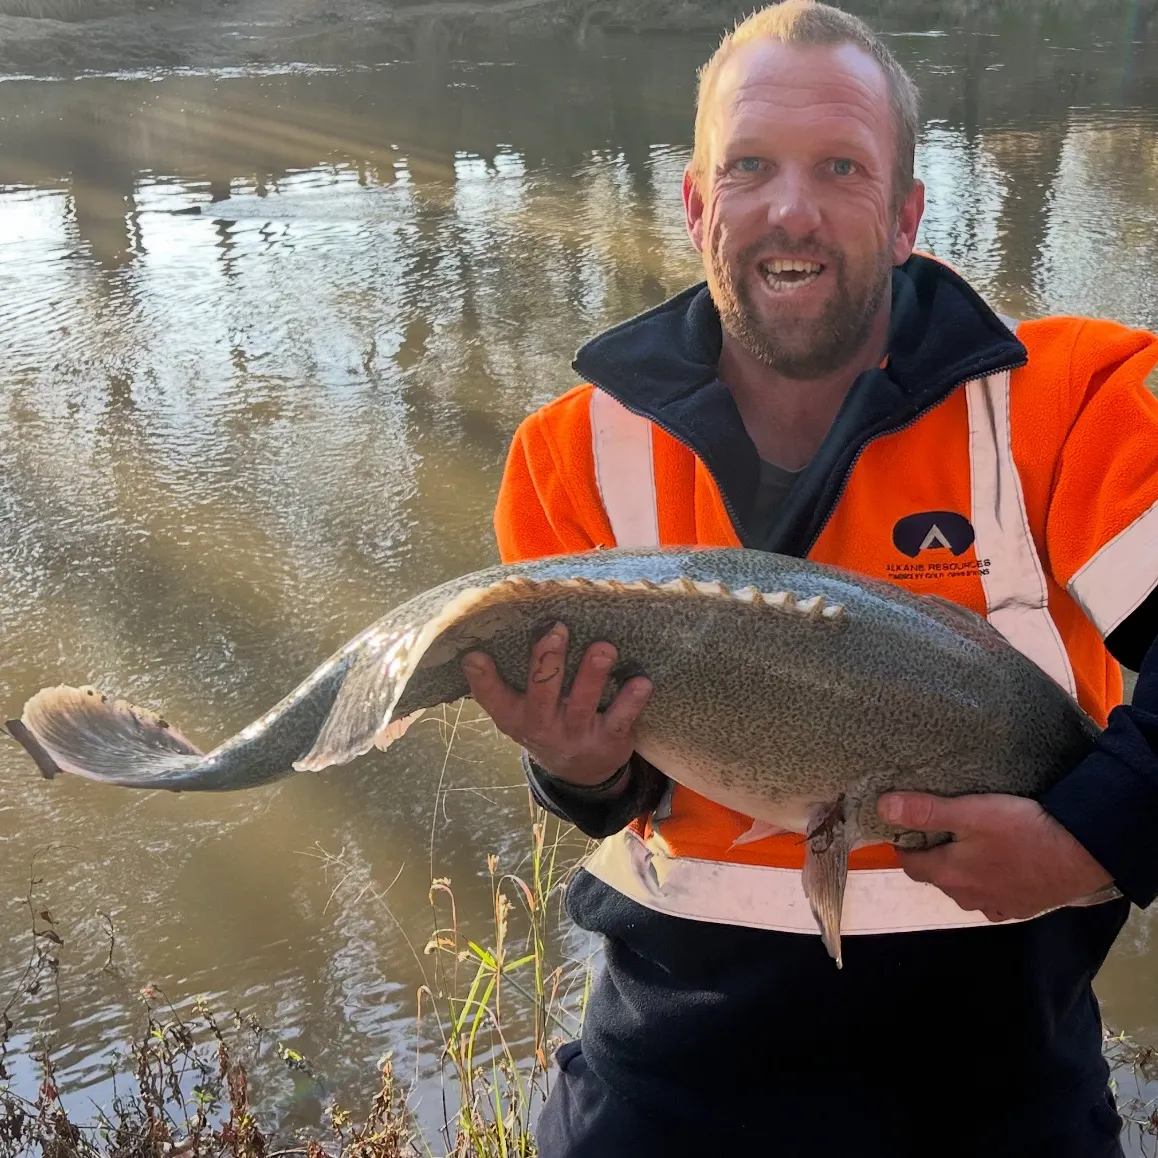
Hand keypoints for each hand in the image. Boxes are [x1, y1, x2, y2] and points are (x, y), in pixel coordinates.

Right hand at [461, 622, 652, 787]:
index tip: (475, 655)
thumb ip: (506, 683)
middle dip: (548, 660)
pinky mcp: (608, 740)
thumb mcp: (519, 711)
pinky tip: (642, 682)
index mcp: (514, 715)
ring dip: (593, 674)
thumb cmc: (545, 723)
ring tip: (603, 648)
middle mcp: (541, 725)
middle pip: (541, 691)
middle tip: (556, 630)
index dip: (482, 678)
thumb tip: (483, 637)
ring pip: (582, 702)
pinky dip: (631, 700)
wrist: (580, 774)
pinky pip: (620, 719)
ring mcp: (575, 733)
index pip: (492, 696)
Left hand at [877, 792, 1113, 922]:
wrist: (1082, 854)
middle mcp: (968, 897)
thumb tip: (882, 808)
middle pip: (937, 878)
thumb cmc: (1021, 829)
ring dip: (961, 872)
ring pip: (965, 889)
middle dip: (933, 857)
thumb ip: (926, 811)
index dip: (905, 846)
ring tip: (971, 846)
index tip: (905, 828)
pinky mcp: (1022, 908)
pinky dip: (988, 884)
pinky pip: (993, 899)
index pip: (910, 864)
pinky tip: (998, 869)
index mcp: (949, 874)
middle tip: (941, 831)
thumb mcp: (970, 812)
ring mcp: (996, 906)